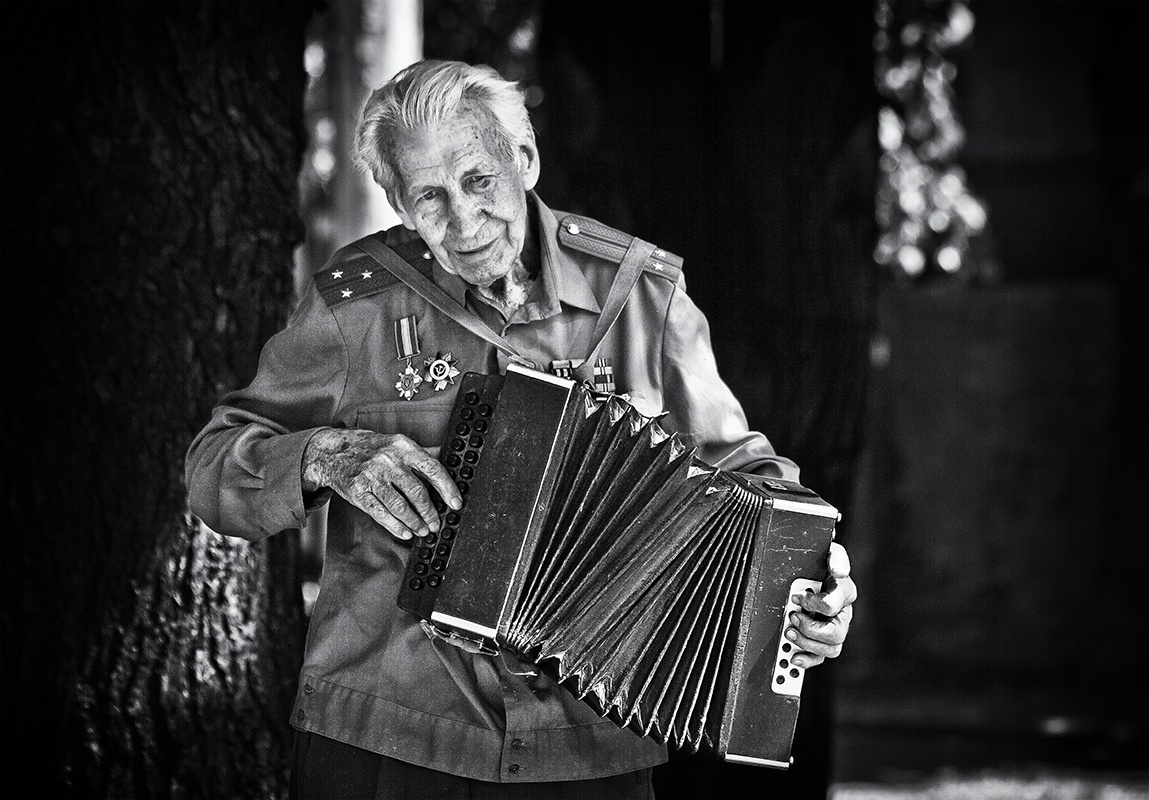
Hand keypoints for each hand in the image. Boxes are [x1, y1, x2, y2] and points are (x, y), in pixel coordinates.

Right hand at [302, 428, 460, 539]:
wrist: (333, 451)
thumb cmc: (371, 448)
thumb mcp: (396, 443)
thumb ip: (421, 454)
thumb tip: (451, 461)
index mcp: (403, 447)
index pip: (432, 469)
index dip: (447, 488)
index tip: (456, 503)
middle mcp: (388, 460)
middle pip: (416, 491)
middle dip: (430, 512)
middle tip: (436, 523)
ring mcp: (372, 476)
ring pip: (399, 505)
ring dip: (415, 522)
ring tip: (423, 530)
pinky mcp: (358, 491)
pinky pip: (380, 512)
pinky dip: (395, 525)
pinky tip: (405, 532)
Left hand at [784, 541, 855, 667]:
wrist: (816, 570)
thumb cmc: (823, 562)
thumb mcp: (829, 552)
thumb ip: (836, 558)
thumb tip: (838, 571)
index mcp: (845, 593)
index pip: (832, 606)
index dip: (811, 604)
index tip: (796, 597)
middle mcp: (843, 614)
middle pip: (835, 634)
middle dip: (810, 629)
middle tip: (791, 618)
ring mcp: (836, 629)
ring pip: (830, 649)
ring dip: (807, 644)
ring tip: (789, 634)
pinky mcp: (824, 640)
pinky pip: (821, 657)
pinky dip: (808, 660)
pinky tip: (794, 657)